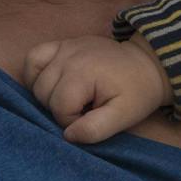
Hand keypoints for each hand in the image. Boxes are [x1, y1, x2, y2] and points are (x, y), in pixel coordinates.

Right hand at [22, 36, 171, 143]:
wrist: (146, 65)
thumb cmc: (136, 92)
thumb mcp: (123, 116)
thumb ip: (96, 129)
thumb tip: (68, 135)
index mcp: (84, 73)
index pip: (59, 108)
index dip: (72, 122)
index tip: (91, 118)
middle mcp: (69, 57)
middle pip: (44, 94)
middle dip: (60, 110)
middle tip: (84, 110)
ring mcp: (64, 48)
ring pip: (36, 81)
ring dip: (48, 96)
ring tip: (71, 99)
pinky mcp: (62, 44)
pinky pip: (33, 57)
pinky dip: (34, 74)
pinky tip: (50, 85)